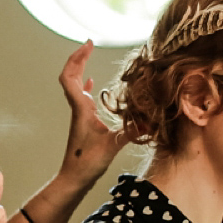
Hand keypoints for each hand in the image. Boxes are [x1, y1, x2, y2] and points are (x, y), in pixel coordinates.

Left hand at [56, 40, 128, 189]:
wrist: (74, 178)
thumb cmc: (87, 163)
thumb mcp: (112, 146)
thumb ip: (131, 132)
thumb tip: (152, 120)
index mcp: (81, 108)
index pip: (70, 77)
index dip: (77, 58)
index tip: (89, 44)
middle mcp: (78, 108)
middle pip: (70, 76)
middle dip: (78, 57)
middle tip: (89, 43)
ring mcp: (79, 114)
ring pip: (74, 85)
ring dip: (79, 68)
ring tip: (89, 55)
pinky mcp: (83, 121)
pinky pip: (81, 97)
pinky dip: (84, 85)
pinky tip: (91, 82)